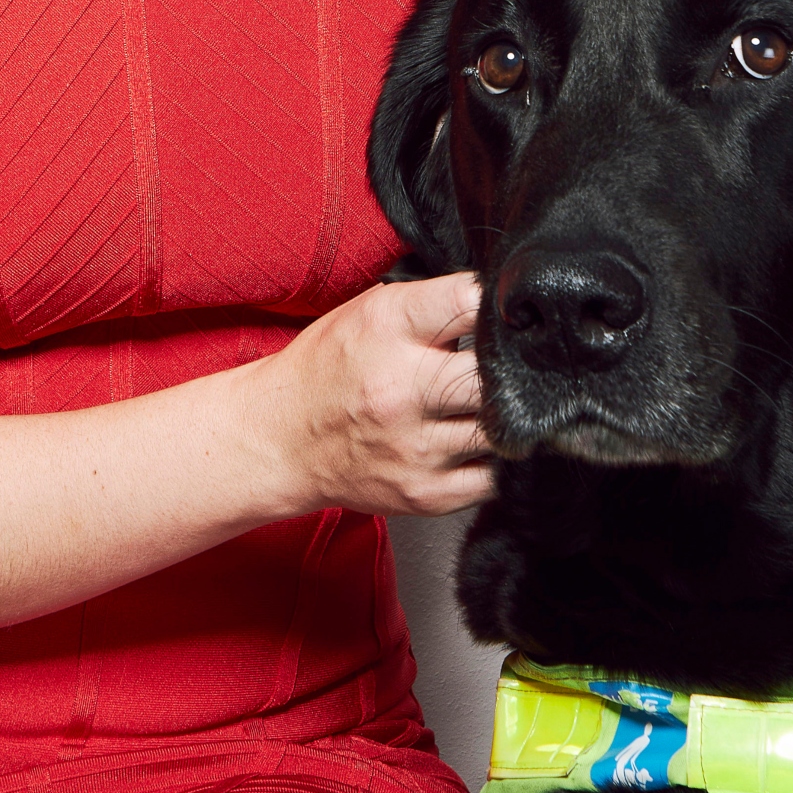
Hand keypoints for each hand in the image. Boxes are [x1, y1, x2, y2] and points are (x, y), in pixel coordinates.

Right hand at [253, 272, 494, 519]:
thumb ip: (436, 302)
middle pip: (495, 375)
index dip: (499, 305)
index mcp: (388, 329)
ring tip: (494, 404)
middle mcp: (401, 389)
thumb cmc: (331, 369)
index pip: (469, 302)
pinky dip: (496, 458)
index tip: (507, 314)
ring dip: (509, 415)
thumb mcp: (371, 311)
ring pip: (503, 429)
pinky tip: (478, 440)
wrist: (280, 441)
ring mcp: (414, 447)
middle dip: (512, 369)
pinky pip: (494, 477)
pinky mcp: (424, 493)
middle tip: (513, 368)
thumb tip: (502, 300)